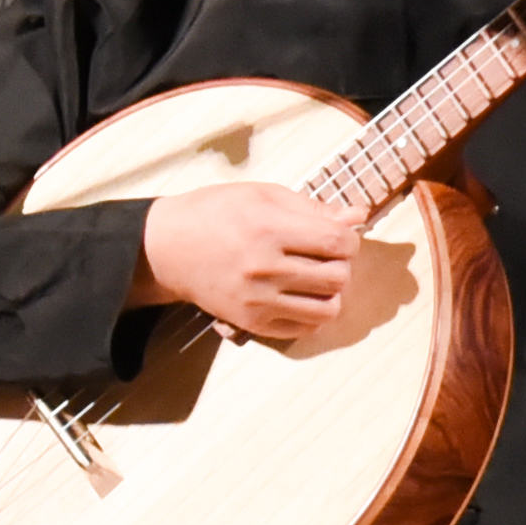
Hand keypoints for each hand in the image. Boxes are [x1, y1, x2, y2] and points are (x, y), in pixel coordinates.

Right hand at [136, 180, 360, 344]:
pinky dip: (312, 314)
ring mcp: (256, 300)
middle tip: (326, 256)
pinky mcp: (250, 323)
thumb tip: (358, 216)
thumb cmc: (215, 213)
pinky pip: (304, 328)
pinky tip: (300, 296)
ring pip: (328, 309)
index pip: (337, 243)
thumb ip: (311, 207)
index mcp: (268, 229)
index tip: (338, 236)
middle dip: (341, 265)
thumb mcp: (262, 195)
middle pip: (338, 277)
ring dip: (331, 293)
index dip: (349, 239)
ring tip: (316, 279)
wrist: (168, 248)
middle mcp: (263, 268)